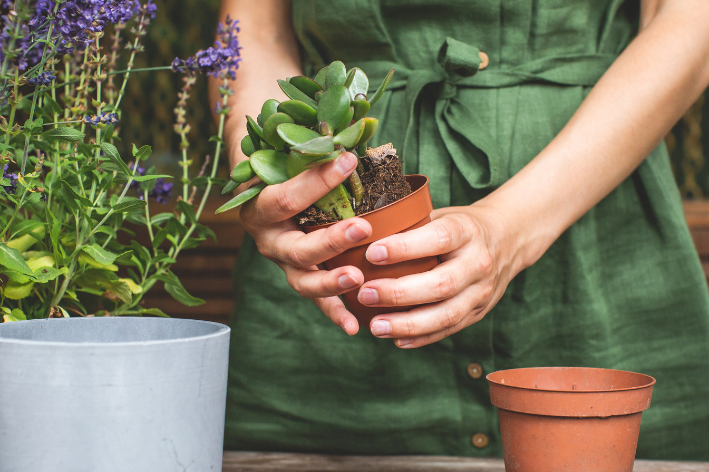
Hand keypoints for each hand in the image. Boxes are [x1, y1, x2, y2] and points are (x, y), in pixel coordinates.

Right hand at [238, 152, 369, 334]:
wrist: (261, 180)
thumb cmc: (280, 161)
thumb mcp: (286, 151)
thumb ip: (310, 148)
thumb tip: (353, 133)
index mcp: (258, 205)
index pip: (285, 198)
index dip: (316, 181)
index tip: (349, 161)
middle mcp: (267, 238)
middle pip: (297, 247)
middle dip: (331, 241)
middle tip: (361, 230)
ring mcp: (282, 261)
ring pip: (303, 280)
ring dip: (331, 283)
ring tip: (357, 280)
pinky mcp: (298, 275)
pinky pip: (316, 300)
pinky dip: (334, 313)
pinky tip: (354, 327)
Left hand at [357, 205, 518, 347]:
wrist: (508, 239)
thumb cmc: (461, 226)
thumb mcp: (442, 214)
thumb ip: (411, 225)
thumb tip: (360, 233)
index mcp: (466, 231)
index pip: (438, 238)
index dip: (405, 248)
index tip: (372, 253)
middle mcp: (478, 262)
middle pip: (441, 283)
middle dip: (399, 293)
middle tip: (364, 294)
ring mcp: (482, 291)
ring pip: (447, 314)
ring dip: (408, 324)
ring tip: (375, 327)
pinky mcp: (479, 312)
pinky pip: (450, 329)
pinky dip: (422, 338)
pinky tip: (396, 340)